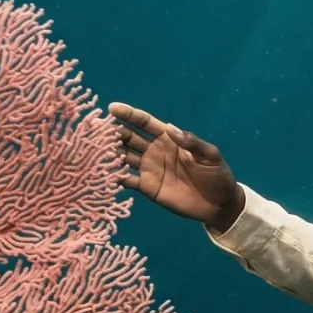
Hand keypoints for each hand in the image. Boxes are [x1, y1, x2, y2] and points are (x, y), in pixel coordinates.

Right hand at [109, 103, 244, 230]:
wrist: (219, 204)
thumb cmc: (217, 175)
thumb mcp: (210, 156)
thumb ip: (191, 142)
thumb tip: (171, 128)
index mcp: (168, 138)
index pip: (144, 123)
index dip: (129, 115)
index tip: (112, 108)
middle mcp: (153, 150)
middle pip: (128, 138)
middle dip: (112, 133)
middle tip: (96, 130)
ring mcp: (148, 168)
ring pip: (123, 157)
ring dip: (109, 153)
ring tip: (93, 150)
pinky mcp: (146, 187)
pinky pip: (126, 180)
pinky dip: (114, 176)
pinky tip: (101, 173)